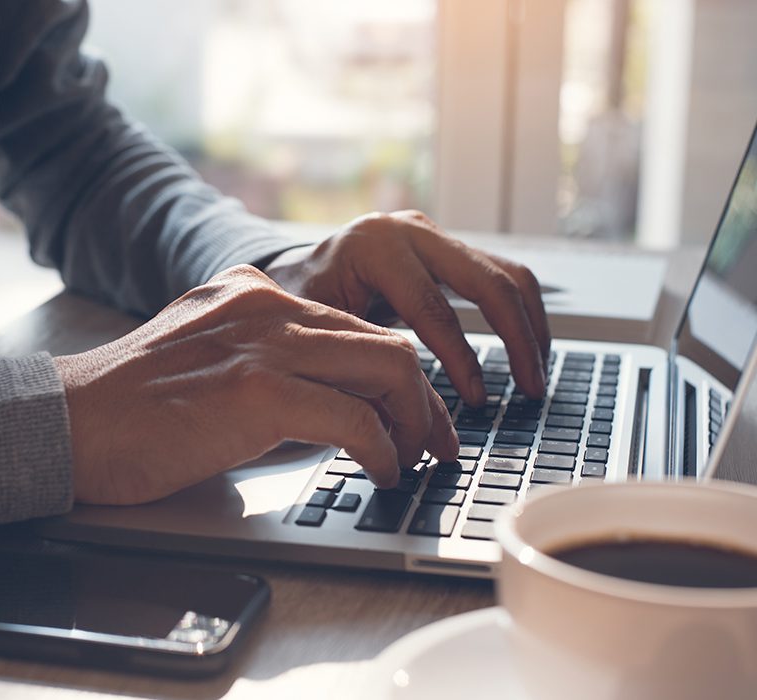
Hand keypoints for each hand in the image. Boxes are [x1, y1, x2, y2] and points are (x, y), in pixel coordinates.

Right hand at [54, 265, 459, 504]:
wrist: (66, 421)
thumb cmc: (126, 408)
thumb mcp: (203, 359)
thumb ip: (261, 362)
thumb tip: (323, 403)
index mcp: (252, 294)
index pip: (353, 326)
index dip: (396, 376)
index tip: (414, 415)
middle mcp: (267, 305)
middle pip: (385, 342)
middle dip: (424, 400)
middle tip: (436, 443)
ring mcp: (264, 343)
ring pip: (389, 367)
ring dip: (415, 422)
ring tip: (413, 460)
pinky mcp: (258, 391)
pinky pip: (355, 417)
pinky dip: (382, 449)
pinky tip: (379, 471)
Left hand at [264, 211, 550, 403]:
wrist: (292, 271)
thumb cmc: (297, 304)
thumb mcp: (317, 329)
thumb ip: (360, 359)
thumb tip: (406, 413)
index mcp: (374, 248)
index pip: (433, 308)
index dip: (461, 360)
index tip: (477, 401)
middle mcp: (410, 232)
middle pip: (487, 281)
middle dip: (516, 339)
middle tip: (530, 389)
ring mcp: (433, 235)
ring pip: (507, 273)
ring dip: (530, 325)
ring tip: (536, 374)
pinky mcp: (448, 247)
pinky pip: (500, 276)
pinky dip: (520, 314)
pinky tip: (526, 351)